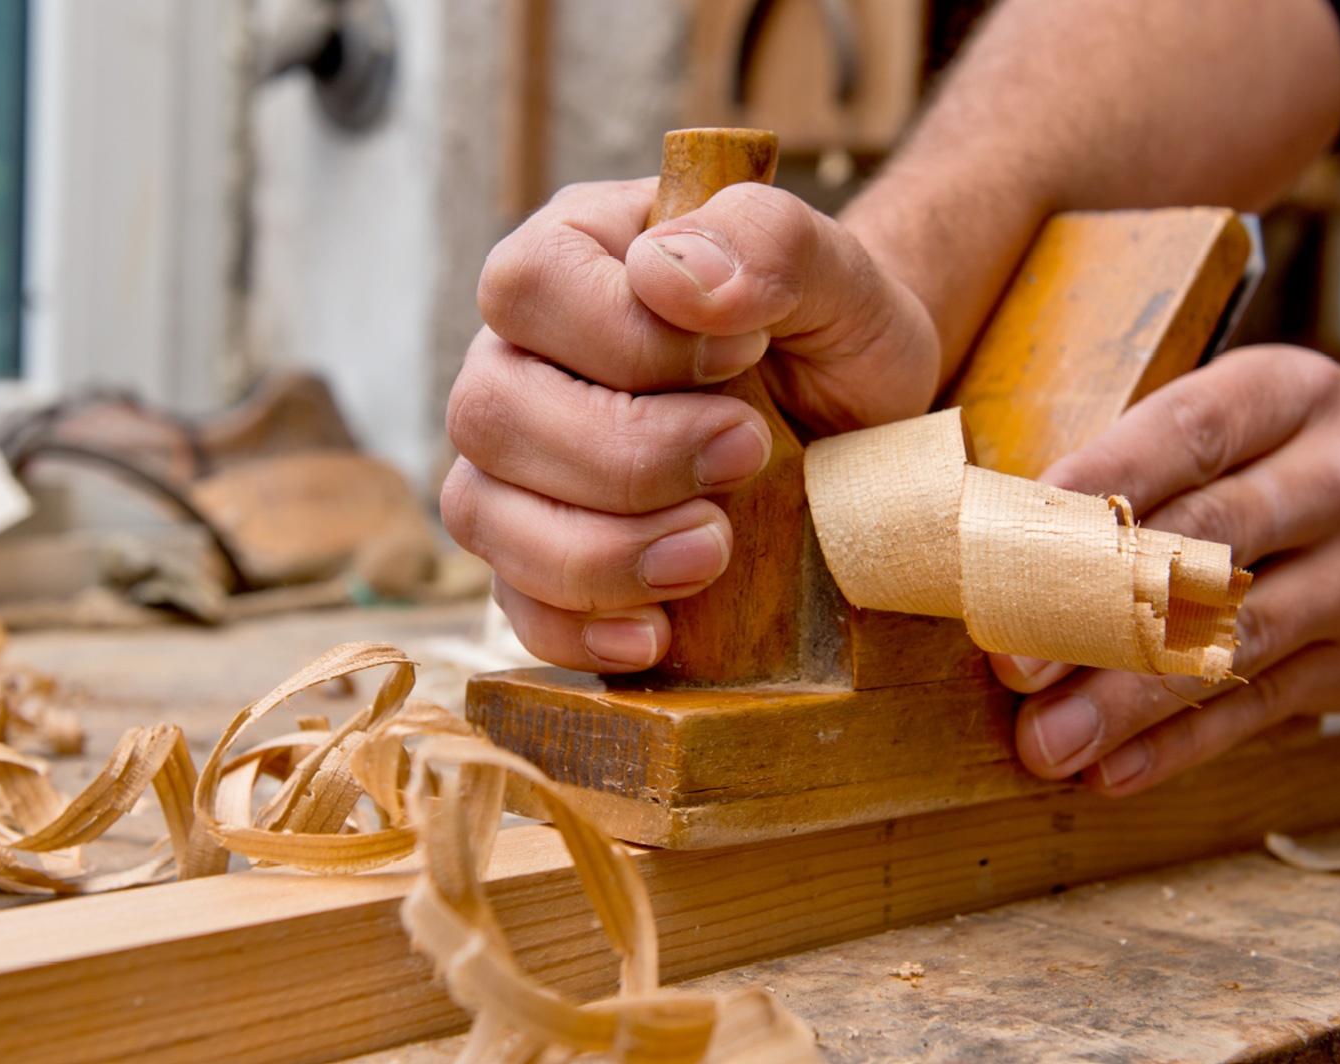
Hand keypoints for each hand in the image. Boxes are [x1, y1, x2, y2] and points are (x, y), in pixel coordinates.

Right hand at [442, 178, 941, 670]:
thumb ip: (767, 241)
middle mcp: (520, 358)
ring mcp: (515, 465)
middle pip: (490, 414)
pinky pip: (512, 605)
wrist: (857, 431)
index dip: (628, 340)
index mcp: (577, 256)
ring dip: (600, 551)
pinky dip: (578, 629)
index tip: (743, 360)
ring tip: (711, 553)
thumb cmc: (832, 336)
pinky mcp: (537, 556)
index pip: (530, 287)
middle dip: (625, 457)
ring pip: (483, 513)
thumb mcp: (837, 273)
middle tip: (747, 457)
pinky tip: (657, 633)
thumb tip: (667, 273)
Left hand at [989, 345, 1339, 793]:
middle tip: (1012, 664)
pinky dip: (1180, 747)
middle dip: (1095, 610)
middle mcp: (1338, 480)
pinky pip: (1261, 709)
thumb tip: (1005, 537)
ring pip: (1229, 643)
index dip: (1095, 485)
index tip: (1012, 538)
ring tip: (1046, 743)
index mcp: (1286, 396)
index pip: (1183, 435)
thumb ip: (1143, 465)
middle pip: (1203, 547)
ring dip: (1126, 701)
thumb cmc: (1296, 461)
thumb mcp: (1245, 423)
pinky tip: (1112, 771)